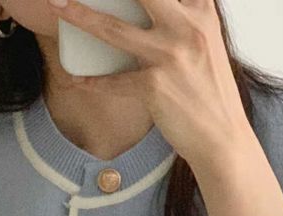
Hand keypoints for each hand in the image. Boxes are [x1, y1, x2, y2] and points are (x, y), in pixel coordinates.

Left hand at [46, 0, 251, 165]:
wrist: (223, 137)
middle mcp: (187, 27)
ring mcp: (170, 56)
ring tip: (59, 6)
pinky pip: (114, 81)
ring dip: (81, 16)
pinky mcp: (155, 86)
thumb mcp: (207, 43)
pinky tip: (78, 79)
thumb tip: (155, 9)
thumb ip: (185, 19)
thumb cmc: (211, 92)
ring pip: (114, 30)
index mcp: (201, 12)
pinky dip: (94, 81)